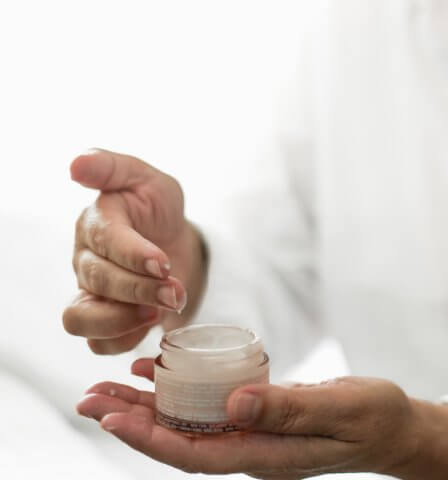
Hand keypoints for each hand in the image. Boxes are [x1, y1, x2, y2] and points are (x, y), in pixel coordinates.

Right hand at [63, 149, 205, 353]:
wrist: (172, 240)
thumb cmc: (157, 207)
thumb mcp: (147, 179)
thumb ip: (113, 168)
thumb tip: (76, 164)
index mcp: (95, 222)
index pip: (104, 240)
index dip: (133, 254)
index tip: (163, 262)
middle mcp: (85, 259)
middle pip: (98, 281)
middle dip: (141, 289)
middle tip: (176, 291)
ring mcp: (90, 292)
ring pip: (81, 320)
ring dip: (123, 321)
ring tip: (160, 311)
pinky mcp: (103, 319)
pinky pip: (98, 343)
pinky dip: (124, 339)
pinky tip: (152, 323)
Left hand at [77, 359, 447, 479]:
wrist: (396, 429)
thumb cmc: (375, 417)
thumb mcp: (340, 407)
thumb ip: (289, 407)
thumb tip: (234, 403)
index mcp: (268, 456)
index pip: (197, 453)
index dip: (150, 438)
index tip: (110, 419)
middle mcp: (254, 452)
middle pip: (181, 442)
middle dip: (132, 423)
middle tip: (87, 398)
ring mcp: (257, 437)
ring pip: (190, 426)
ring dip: (148, 408)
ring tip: (108, 386)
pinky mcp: (261, 420)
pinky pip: (212, 410)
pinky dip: (183, 393)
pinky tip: (163, 373)